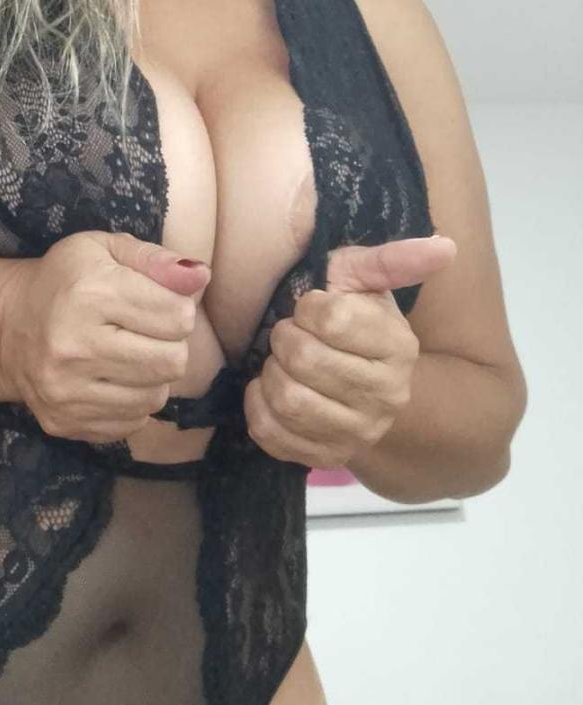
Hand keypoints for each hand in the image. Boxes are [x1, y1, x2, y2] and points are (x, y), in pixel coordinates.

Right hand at [0, 231, 210, 443]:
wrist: (8, 325)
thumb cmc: (67, 280)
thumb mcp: (106, 250)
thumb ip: (157, 260)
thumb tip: (201, 276)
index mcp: (89, 294)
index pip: (179, 316)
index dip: (178, 308)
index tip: (156, 303)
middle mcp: (74, 346)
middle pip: (173, 361)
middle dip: (170, 345)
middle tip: (145, 332)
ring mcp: (66, 390)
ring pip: (156, 397)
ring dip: (152, 376)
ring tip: (128, 354)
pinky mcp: (64, 421)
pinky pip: (132, 423)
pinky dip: (132, 402)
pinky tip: (111, 379)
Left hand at [243, 234, 457, 469]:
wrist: (353, 381)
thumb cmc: (350, 318)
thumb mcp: (363, 280)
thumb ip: (394, 260)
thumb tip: (446, 245)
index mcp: (398, 347)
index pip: (330, 318)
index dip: (307, 307)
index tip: (311, 308)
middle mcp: (387, 396)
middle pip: (303, 360)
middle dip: (284, 338)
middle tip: (290, 335)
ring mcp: (358, 433)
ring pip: (287, 399)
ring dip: (271, 373)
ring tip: (282, 363)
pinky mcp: (326, 458)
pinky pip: (270, 433)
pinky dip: (258, 406)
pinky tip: (271, 391)